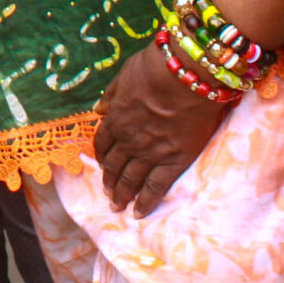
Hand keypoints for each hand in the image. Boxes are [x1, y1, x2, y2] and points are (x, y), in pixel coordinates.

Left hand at [90, 44, 230, 214]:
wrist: (186, 77)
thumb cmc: (155, 69)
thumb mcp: (124, 76)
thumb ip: (111, 95)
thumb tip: (97, 110)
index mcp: (115, 119)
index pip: (103, 143)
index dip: (100, 155)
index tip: (100, 165)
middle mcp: (129, 140)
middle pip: (114, 166)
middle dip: (108, 181)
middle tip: (107, 195)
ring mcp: (150, 153)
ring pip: (131, 180)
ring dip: (122, 195)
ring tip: (117, 207)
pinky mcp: (174, 162)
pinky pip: (156, 188)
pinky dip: (146, 203)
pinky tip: (139, 213)